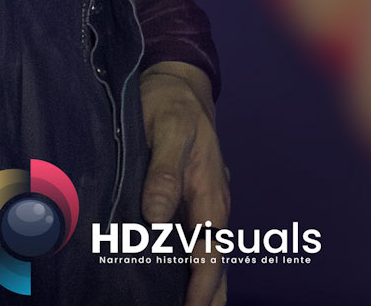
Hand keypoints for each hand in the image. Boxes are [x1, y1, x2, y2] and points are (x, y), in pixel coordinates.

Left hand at [139, 61, 230, 305]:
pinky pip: (193, 244)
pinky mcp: (188, 204)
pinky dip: (188, 270)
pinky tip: (171, 285)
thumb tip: (155, 219)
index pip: (210, 253)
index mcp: (211, 195)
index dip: (202, 286)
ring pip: (205, 259)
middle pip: (214, 266)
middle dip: (207, 299)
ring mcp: (201, 208)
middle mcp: (210, 208)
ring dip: (198, 287)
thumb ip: (165, 172)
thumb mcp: (169, 129)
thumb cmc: (171, 106)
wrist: (178, 86)